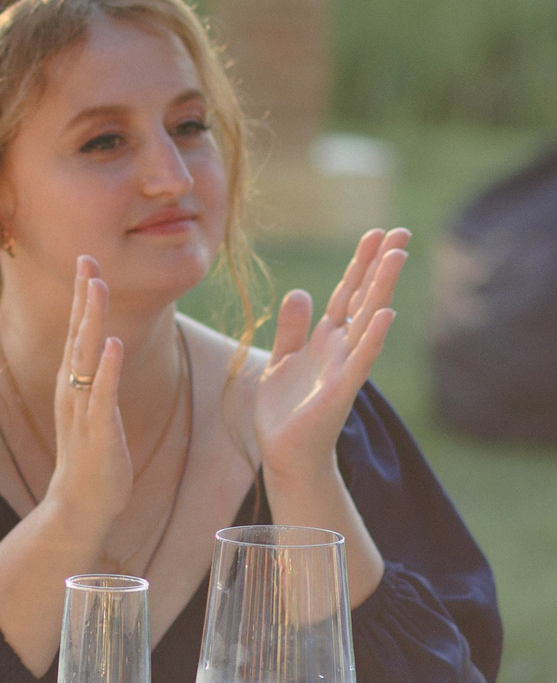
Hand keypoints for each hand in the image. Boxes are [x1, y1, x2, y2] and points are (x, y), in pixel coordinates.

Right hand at [42, 256, 130, 529]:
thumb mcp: (93, 414)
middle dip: (84, 295)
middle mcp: (72, 391)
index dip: (83, 297)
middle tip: (87, 258)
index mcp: (73, 386)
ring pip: (85, 356)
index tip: (87, 261)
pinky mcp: (97, 430)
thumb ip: (96, 383)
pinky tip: (112, 344)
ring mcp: (82, 409)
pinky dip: (106, 368)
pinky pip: (101, 394)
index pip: (78, 332)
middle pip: (77, 333)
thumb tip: (104, 353)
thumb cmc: (92, 461)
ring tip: (97, 286)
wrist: (79, 505)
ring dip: (91, 319)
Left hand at [256, 227, 406, 482]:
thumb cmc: (286, 409)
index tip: (377, 233)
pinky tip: (386, 313)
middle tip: (400, 230)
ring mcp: (344, 366)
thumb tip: (300, 291)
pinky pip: (360, 358)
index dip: (360, 264)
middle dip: (379, 265)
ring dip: (381, 287)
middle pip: (362, 297)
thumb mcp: (282, 358)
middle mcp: (340, 347)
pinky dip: (373, 335)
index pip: (345, 292)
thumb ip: (292, 327)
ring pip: (366, 319)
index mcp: (325, 338)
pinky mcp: (340, 389)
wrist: (286, 452)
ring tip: (398, 254)